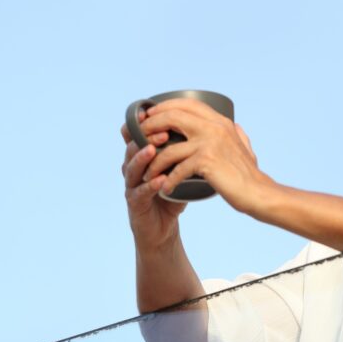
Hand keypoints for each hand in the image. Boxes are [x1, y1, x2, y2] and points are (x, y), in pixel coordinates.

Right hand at [121, 110, 186, 249]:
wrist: (163, 228)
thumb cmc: (172, 195)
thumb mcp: (180, 169)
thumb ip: (187, 150)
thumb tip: (211, 128)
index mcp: (143, 156)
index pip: (137, 134)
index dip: (144, 124)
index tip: (158, 113)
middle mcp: (133, 167)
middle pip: (132, 147)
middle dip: (145, 137)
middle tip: (163, 131)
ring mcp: (131, 185)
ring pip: (131, 167)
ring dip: (142, 157)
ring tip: (154, 150)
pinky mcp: (134, 204)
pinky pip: (139, 192)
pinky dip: (149, 185)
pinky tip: (159, 181)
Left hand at [137, 98, 275, 215]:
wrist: (258, 193)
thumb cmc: (249, 174)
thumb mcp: (245, 147)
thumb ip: (238, 134)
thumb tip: (235, 126)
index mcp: (221, 122)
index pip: (187, 103)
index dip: (164, 107)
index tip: (149, 116)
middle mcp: (215, 127)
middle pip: (172, 116)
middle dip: (150, 126)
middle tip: (139, 138)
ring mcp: (210, 143)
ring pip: (169, 146)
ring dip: (153, 161)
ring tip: (147, 173)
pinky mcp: (206, 161)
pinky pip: (176, 169)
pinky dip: (167, 181)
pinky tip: (164, 189)